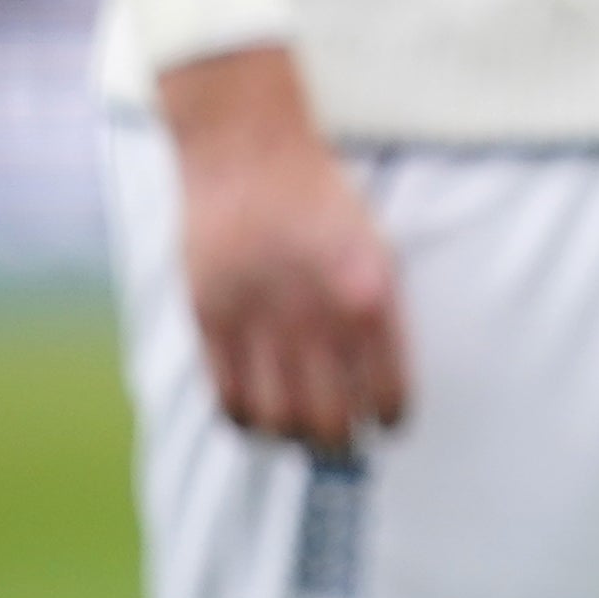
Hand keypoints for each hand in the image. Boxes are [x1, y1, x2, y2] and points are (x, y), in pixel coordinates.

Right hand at [160, 44, 410, 452]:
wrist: (249, 153)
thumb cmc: (323, 205)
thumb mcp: (377, 250)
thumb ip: (379, 319)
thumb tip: (377, 392)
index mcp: (369, 295)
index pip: (386, 391)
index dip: (389, 420)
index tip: (388, 426)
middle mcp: (314, 314)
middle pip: (329, 420)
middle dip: (342, 444)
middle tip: (344, 443)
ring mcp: (257, 318)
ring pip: (277, 420)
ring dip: (292, 438)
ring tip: (301, 434)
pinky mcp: (209, 319)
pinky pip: (227, 398)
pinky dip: (246, 421)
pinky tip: (260, 418)